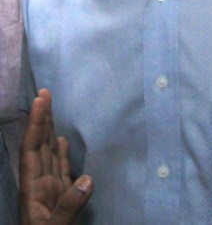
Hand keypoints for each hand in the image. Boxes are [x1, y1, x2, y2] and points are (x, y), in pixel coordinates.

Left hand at [19, 89, 92, 224]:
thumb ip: (68, 208)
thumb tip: (87, 178)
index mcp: (33, 190)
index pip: (33, 149)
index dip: (36, 123)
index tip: (41, 99)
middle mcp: (39, 186)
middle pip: (39, 146)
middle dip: (41, 120)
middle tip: (44, 93)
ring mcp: (49, 192)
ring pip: (49, 155)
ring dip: (50, 131)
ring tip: (51, 110)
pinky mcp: (59, 198)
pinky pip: (60, 169)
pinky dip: (61, 152)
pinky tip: (62, 142)